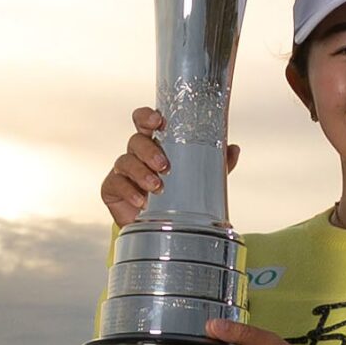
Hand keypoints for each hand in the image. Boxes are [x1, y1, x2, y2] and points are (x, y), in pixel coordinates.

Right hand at [102, 105, 239, 225]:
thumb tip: (234, 149)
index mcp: (155, 144)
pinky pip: (116, 184)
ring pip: (125, 161)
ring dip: (141, 173)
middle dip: (149, 150)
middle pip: (135, 140)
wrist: (160, 228)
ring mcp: (123, 171)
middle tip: (164, 166)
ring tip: (157, 186)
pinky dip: (129, 191)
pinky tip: (141, 201)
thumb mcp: (198, 179)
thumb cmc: (177, 195)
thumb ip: (215, 164)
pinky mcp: (112, 189)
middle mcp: (136, 154)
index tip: (158, 121)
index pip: (144, 121)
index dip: (147, 116)